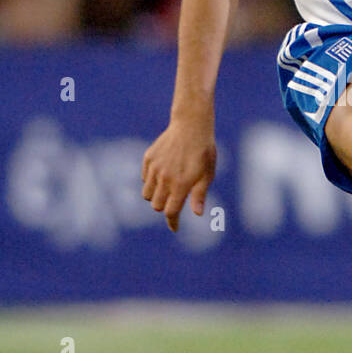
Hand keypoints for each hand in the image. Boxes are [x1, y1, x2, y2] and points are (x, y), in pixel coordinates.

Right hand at [142, 116, 216, 231]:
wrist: (191, 125)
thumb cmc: (204, 152)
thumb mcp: (207, 174)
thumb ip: (199, 195)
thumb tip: (198, 214)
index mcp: (181, 184)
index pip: (170, 212)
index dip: (173, 222)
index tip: (175, 227)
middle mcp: (165, 178)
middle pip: (157, 206)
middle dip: (165, 207)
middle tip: (175, 200)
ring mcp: (154, 168)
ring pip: (147, 194)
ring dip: (156, 196)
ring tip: (168, 188)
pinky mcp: (148, 159)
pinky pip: (145, 178)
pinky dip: (151, 181)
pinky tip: (163, 173)